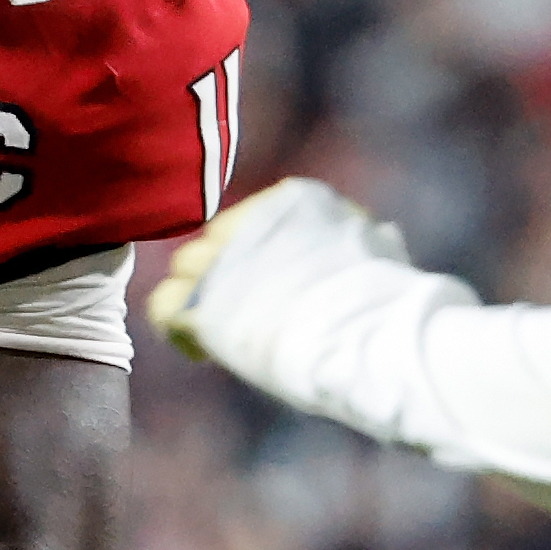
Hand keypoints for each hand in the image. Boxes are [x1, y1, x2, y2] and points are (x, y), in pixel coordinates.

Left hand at [146, 178, 397, 365]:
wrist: (366, 330)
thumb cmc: (385, 298)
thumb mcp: (374, 244)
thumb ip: (353, 233)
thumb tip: (369, 234)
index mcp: (292, 200)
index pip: (254, 219)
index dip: (257, 253)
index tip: (274, 283)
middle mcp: (248, 221)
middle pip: (216, 239)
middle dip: (224, 271)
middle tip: (244, 308)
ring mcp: (220, 261)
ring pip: (186, 269)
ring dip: (200, 296)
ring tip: (220, 331)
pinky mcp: (202, 303)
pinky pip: (165, 307)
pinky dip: (177, 327)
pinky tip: (200, 350)